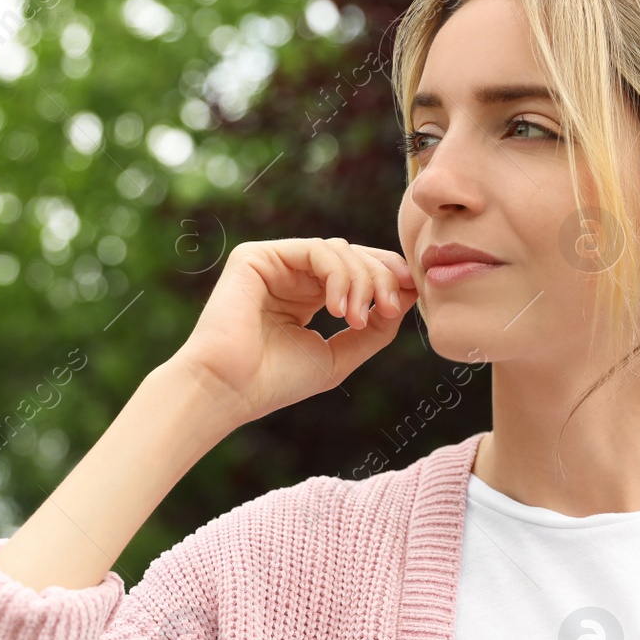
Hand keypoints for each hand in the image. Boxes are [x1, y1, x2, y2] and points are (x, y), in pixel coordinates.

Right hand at [171, 237, 417, 424]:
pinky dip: (338, 275)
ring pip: (339, 250)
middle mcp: (292, 276)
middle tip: (392, 309)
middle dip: (381, 278)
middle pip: (354, 256)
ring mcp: (274, 263)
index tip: (410, 298)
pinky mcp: (256, 256)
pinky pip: (315, 249)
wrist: (229, 390)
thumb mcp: (339, 356)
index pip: (357, 272)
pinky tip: (338, 309)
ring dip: (361, 281)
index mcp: (309, 297)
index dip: (389, 278)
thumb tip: (407, 298)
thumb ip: (374, 329)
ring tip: (356, 319)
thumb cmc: (274, 382)